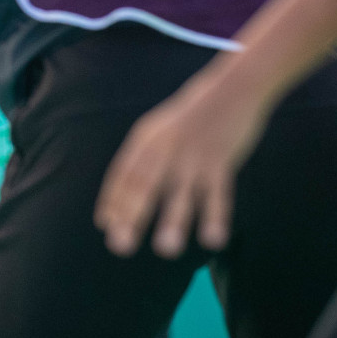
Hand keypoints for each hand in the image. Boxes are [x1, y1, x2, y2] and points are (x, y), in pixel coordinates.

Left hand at [95, 69, 268, 257]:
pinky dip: (216, 216)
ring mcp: (193, 156)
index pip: (124, 173)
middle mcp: (166, 148)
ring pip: (182, 192)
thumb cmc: (188, 120)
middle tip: (121, 246)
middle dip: (132, 215)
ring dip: (174, 221)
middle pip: (146, 184)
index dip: (113, 200)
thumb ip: (140, 163)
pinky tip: (213, 239)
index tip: (106, 226)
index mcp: (146, 140)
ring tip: (165, 248)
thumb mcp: (157, 132)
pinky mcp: (221, 161)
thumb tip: (120, 202)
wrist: (230, 89)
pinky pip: (219, 193)